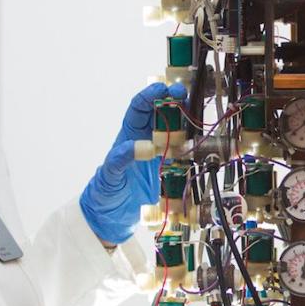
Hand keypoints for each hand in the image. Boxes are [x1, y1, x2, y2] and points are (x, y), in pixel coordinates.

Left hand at [80, 82, 186, 243]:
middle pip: (161, 112)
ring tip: (197, 114)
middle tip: (186, 95)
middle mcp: (144, 139)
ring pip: (174, 129)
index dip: (151, 95)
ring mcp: (158, 153)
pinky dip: (191, 147)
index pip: (139, 107)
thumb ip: (121, 159)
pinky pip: (181, 153)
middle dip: (173, 100)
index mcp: (128, 135)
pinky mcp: (168, 168)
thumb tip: (144, 146)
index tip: (164, 88)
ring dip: (185, 121)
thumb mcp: (110, 175)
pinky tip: (199, 145)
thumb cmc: (105, 192)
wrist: (111, 217)